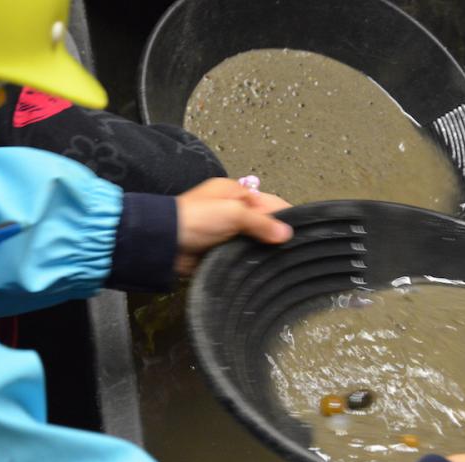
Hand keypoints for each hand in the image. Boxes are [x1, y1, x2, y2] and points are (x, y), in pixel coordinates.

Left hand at [174, 178, 292, 274]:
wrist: (165, 243)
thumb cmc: (193, 219)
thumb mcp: (234, 213)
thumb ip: (262, 222)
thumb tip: (285, 233)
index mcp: (234, 192)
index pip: (268, 202)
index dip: (284, 215)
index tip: (299, 229)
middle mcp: (231, 210)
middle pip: (263, 222)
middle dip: (274, 234)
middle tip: (291, 247)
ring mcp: (225, 231)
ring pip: (253, 240)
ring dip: (262, 248)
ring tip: (280, 259)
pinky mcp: (219, 250)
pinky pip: (241, 254)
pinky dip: (249, 259)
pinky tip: (260, 266)